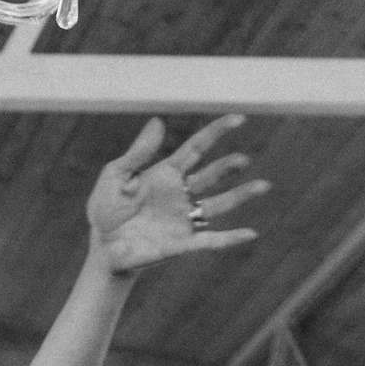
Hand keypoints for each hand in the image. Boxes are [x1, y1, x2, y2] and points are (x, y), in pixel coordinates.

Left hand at [87, 115, 266, 273]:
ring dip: (240, 196)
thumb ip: (137, 154)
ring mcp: (184, 218)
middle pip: (212, 175)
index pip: (197, 148)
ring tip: (262, 186)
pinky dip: (230, 238)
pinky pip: (210, 240)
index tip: (239, 119)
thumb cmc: (106, 209)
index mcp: (167, 173)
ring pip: (218, 204)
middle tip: (242, 160)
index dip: (217, 132)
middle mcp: (181, 194)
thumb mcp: (115, 176)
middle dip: (228, 167)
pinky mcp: (182, 244)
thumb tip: (158, 121)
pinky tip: (250, 234)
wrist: (102, 247)